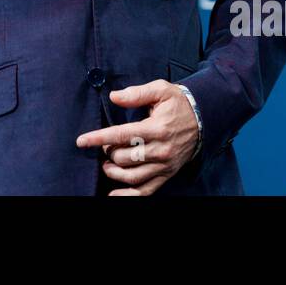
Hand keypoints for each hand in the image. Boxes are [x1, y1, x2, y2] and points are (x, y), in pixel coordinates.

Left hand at [75, 79, 198, 195]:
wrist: (204, 119)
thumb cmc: (178, 103)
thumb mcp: (160, 90)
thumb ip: (136, 93)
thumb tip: (114, 97)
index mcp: (157, 128)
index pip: (121, 135)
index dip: (99, 138)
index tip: (81, 141)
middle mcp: (161, 150)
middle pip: (125, 158)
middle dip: (108, 152)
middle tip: (105, 146)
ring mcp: (164, 165)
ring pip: (132, 176)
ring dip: (113, 172)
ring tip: (106, 164)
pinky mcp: (167, 174)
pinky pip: (145, 191)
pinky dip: (127, 196)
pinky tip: (113, 194)